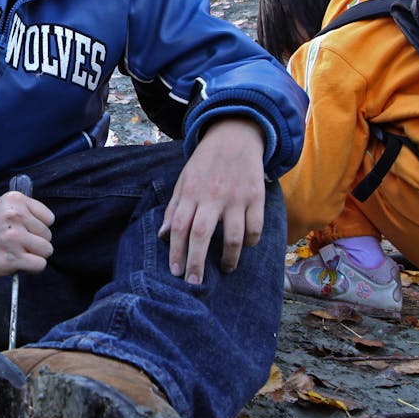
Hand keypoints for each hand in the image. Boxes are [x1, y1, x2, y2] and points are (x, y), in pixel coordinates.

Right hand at [0, 189, 54, 278]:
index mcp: (15, 200)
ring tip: (18, 251)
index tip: (23, 229)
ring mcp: (13, 237)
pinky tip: (18, 262)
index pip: (49, 218)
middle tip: (17, 242)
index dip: (38, 226)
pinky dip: (32, 267)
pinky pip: (40, 264)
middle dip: (36, 241)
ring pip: (46, 250)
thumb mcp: (5, 207)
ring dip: (35, 254)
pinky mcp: (12, 258)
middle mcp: (14, 216)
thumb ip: (27, 211)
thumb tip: (48, 225)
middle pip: (48, 235)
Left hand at [160, 118, 266, 284]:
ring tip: (225, 269)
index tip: (175, 272)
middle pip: (202, 234)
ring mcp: (237, 197)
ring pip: (234, 236)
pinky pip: (256, 227)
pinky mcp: (256, 196)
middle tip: (194, 282)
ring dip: (229, 258)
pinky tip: (246, 247)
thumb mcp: (184, 179)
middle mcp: (213, 196)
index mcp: (191, 192)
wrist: (236, 134)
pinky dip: (252, 241)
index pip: (179, 226)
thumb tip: (162, 236)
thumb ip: (174, 208)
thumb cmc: (205, 162)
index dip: (175, 251)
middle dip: (196, 262)